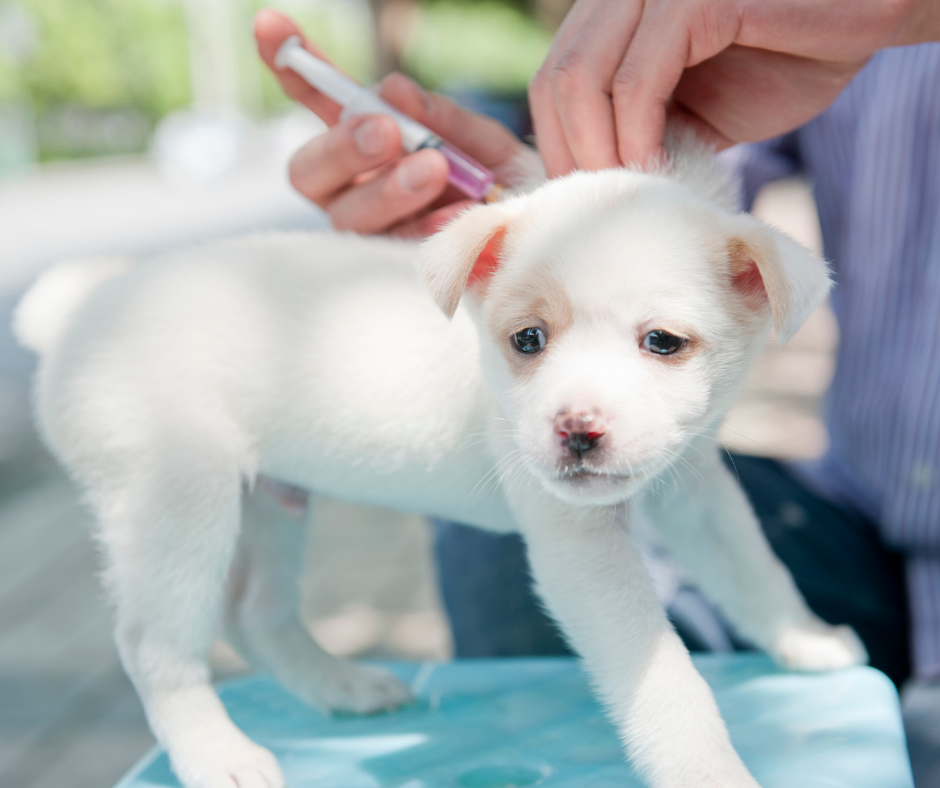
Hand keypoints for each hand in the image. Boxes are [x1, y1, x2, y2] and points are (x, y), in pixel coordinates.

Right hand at [254, 9, 524, 237]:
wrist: (542, 247)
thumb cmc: (507, 190)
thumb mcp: (485, 144)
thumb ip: (443, 120)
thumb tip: (392, 91)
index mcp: (367, 149)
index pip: (319, 106)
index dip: (292, 68)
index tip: (269, 25)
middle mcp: (355, 193)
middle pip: (309, 172)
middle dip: (343, 147)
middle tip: (387, 131)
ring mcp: (371, 236)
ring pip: (347, 215)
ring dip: (388, 188)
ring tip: (435, 169)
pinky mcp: (395, 273)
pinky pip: (397, 251)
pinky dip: (429, 226)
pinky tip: (459, 213)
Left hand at [529, 0, 939, 175]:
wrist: (860, 22)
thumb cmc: (780, 60)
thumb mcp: (691, 107)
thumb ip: (637, 127)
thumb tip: (588, 182)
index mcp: (615, 11)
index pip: (552, 79)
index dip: (556, 143)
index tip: (583, 195)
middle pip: (556, 80)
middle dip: (570, 154)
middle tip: (600, 205)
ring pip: (583, 80)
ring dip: (598, 152)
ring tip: (627, 194)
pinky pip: (638, 82)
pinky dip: (635, 136)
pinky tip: (654, 170)